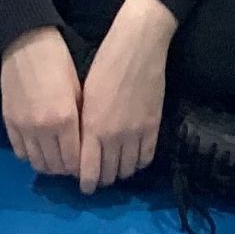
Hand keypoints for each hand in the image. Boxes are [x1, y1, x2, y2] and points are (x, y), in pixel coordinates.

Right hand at [0, 27, 83, 178]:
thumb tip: (86, 147)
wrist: (26, 42)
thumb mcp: (80, 90)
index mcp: (65, 119)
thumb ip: (81, 122)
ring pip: (37, 163)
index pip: (74, 161)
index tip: (86, 165)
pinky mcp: (8, 122)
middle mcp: (43, 128)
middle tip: (73, 164)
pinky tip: (39, 149)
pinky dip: (31, 156)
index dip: (81, 168)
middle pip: (55, 166)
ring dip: (49, 165)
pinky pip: (20, 152)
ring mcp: (23, 127)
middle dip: (66, 169)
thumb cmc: (59, 62)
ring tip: (56, 159)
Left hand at [76, 0, 174, 192]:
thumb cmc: (104, 64)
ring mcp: (137, 133)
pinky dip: (137, 164)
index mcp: (93, 127)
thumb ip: (84, 124)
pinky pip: (146, 158)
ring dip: (119, 173)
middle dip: (101, 179)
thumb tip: (80, 146)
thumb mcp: (85, 95)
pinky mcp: (154, 127)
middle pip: (108, 173)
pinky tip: (131, 160)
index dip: (87, 182)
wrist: (138, 47)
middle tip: (97, 177)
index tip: (85, 186)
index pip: (89, 170)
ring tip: (114, 169)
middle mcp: (114, 136)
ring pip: (127, 170)